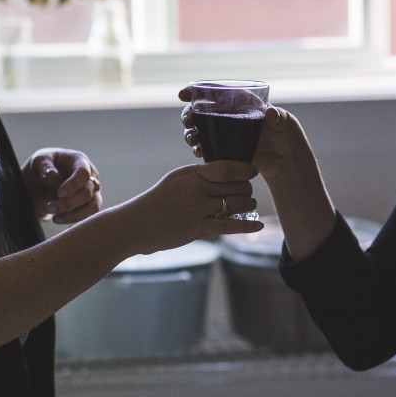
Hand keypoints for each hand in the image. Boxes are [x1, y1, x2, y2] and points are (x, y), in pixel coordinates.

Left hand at [23, 148, 102, 224]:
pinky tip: (62, 221)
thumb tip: (52, 176)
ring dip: (74, 215)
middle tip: (49, 208)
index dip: (73, 184)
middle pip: (87, 192)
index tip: (59, 193)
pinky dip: (76, 221)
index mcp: (79, 161)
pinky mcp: (89, 205)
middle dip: (69, 203)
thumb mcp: (39, 161)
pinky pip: (88, 216)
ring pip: (92, 207)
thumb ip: (44, 166)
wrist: (43, 180)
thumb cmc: (43, 166)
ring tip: (55, 219)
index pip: (83, 173)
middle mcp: (90, 176)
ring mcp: (92, 192)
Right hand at [127, 161, 262, 254]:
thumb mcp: (177, 179)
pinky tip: (258, 225)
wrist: (136, 224)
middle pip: (236, 186)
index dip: (246, 169)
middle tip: (248, 192)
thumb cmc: (158, 201)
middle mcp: (196, 189)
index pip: (227, 167)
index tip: (253, 171)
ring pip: (236, 204)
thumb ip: (199, 176)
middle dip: (247, 189)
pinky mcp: (198, 228)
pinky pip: (229, 226)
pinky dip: (247, 225)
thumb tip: (226, 173)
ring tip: (248, 206)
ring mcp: (197, 209)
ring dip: (248, 205)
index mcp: (191, 173)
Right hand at [178, 88, 307, 178]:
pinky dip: (200, 148)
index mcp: (243, 102)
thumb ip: (279, 117)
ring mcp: (228, 133)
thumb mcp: (286, 123)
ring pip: (202, 129)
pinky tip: (198, 152)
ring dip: (191, 132)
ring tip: (192, 139)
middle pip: (203, 110)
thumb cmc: (289, 137)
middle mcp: (232, 115)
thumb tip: (271, 114)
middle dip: (189, 114)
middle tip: (187, 120)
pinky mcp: (227, 150)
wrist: (288, 162)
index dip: (198, 90)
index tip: (184, 94)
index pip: (218, 91)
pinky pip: (208, 147)